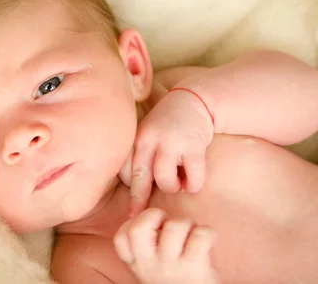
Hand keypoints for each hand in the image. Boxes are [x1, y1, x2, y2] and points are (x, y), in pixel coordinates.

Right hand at [113, 208, 217, 283]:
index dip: (133, 222)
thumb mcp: (153, 269)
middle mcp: (150, 266)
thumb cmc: (177, 281)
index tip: (149, 226)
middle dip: (154, 214)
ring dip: (187, 223)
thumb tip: (153, 217)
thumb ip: (148, 249)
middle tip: (166, 222)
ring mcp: (171, 267)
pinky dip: (208, 233)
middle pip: (139, 228)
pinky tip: (209, 241)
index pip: (121, 237)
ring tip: (192, 233)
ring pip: (174, 227)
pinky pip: (200, 236)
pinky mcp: (195, 269)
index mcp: (138, 264)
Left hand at [128, 89, 213, 216]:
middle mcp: (149, 139)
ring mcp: (171, 141)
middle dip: (139, 202)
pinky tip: (193, 180)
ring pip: (165, 180)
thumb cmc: (166, 125)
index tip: (130, 212)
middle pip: (140, 178)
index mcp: (136, 139)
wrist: (193, 100)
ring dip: (173, 187)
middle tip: (143, 217)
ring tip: (178, 183)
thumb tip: (134, 192)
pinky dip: (193, 184)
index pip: (124, 171)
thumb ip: (140, 156)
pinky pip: (192, 178)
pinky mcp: (193, 145)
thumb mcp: (147, 134)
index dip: (128, 192)